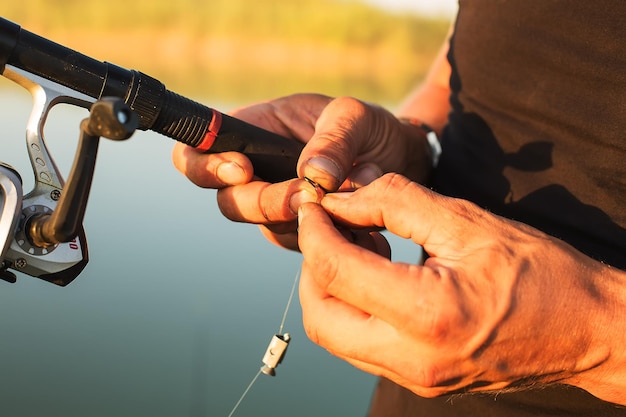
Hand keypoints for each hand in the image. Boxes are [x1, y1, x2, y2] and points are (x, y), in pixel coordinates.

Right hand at [172, 94, 430, 248]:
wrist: (399, 160)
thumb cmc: (369, 129)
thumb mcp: (357, 117)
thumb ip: (334, 139)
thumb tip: (312, 175)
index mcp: (255, 130)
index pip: (198, 149)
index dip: (205, 165)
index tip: (243, 170)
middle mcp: (257, 172)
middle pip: (229, 202)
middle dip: (263, 203)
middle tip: (304, 196)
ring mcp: (276, 206)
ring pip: (266, 227)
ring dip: (300, 221)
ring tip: (344, 203)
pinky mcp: (299, 230)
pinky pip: (299, 242)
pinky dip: (324, 236)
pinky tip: (355, 223)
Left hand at [297, 173, 625, 403]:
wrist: (587, 330)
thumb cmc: (540, 271)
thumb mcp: (466, 221)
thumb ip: (394, 202)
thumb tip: (340, 199)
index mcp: (427, 313)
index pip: (334, 270)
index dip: (313, 230)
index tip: (314, 204)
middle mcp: (413, 357)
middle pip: (320, 315)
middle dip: (311, 265)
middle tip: (328, 227)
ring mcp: (416, 377)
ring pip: (335, 335)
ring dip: (329, 288)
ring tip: (355, 246)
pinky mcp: (420, 380)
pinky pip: (361, 345)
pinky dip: (352, 308)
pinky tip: (374, 274)